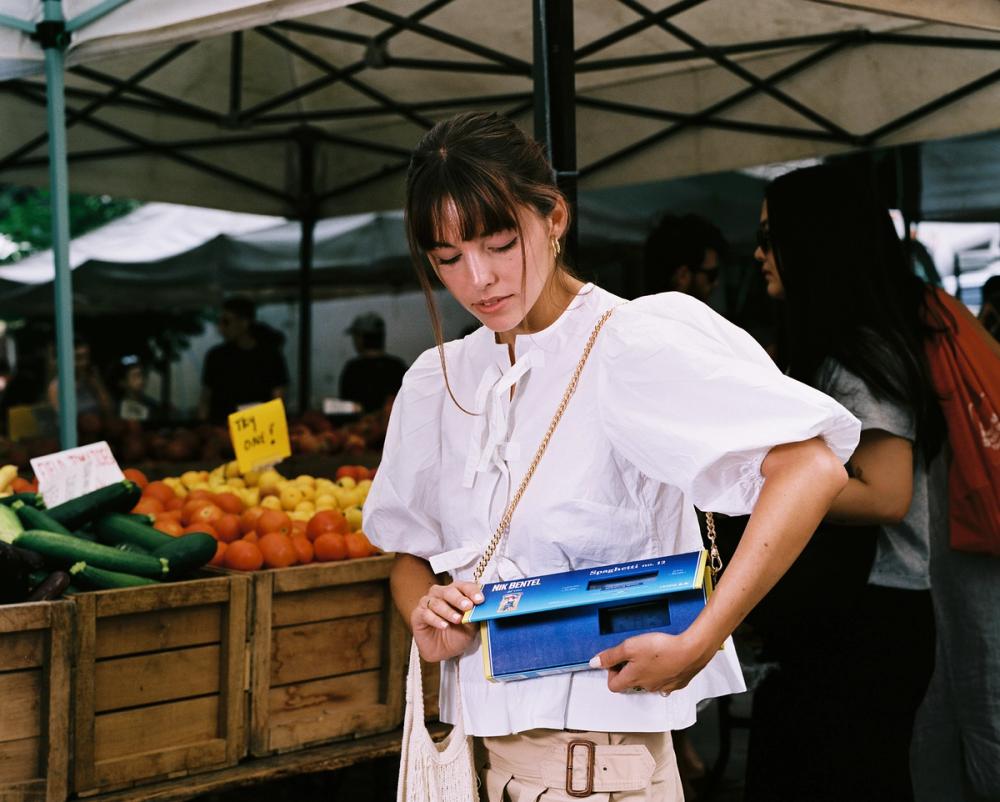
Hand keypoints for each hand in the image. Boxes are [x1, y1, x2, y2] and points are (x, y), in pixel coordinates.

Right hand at [411, 580, 483, 662]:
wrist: (444, 652)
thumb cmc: (457, 635)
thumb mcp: (471, 627)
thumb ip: (475, 616)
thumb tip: (482, 608)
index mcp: (456, 592)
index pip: (464, 586)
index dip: (472, 591)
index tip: (480, 599)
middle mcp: (441, 594)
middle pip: (449, 591)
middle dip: (459, 599)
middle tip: (468, 606)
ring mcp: (428, 603)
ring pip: (437, 602)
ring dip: (448, 611)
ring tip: (457, 620)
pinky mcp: (418, 614)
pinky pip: (426, 614)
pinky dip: (436, 619)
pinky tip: (444, 626)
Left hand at [590, 632, 715, 694]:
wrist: (691, 651)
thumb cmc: (660, 649)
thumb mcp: (629, 647)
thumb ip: (611, 655)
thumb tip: (593, 663)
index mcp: (633, 679)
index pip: (613, 685)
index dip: (611, 672)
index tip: (617, 659)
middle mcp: (646, 687)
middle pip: (631, 682)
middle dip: (629, 669)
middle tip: (635, 652)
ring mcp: (662, 687)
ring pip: (648, 681)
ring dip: (646, 670)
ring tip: (652, 653)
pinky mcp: (677, 684)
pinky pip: (665, 681)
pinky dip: (663, 672)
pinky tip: (666, 660)